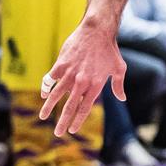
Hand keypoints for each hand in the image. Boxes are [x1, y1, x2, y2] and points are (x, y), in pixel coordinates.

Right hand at [39, 19, 126, 136]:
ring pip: (57, 95)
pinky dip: (46, 88)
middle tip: (58, 134)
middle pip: (70, 106)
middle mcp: (82, 82)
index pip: (85, 108)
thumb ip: (118, 86)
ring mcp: (70, 73)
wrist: (97, 31)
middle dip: (63, 121)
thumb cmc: (110, 50)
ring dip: (49, 107)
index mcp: (95, 86)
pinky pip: (51, 79)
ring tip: (43, 117)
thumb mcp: (119, 69)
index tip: (73, 130)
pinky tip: (44, 95)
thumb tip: (122, 98)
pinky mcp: (61, 64)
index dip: (78, 120)